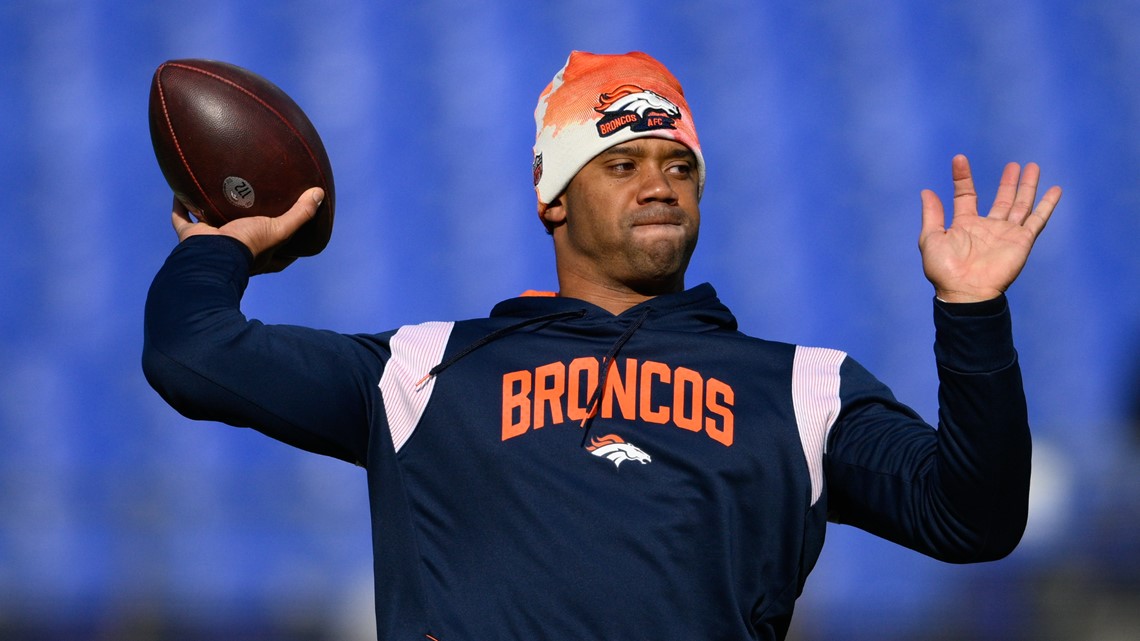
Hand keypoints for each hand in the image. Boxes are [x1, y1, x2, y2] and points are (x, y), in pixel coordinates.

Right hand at [171, 187, 324, 274]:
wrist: (210, 257)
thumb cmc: (247, 248)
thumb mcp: (278, 230)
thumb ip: (299, 214)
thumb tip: (319, 194)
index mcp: (259, 258)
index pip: (279, 254)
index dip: (287, 244)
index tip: (293, 229)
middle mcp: (235, 252)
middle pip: (243, 237)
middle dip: (247, 225)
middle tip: (254, 205)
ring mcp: (211, 244)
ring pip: (211, 226)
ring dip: (212, 212)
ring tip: (218, 192)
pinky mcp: (190, 237)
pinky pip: (182, 219)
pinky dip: (180, 205)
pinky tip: (180, 189)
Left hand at [919, 155, 1060, 302]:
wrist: (966, 291)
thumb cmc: (945, 269)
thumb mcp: (931, 238)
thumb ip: (932, 214)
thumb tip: (926, 191)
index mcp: (964, 225)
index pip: (966, 195)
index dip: (962, 178)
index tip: (959, 159)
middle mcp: (987, 227)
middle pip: (1001, 199)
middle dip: (1008, 182)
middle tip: (1014, 164)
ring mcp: (1006, 233)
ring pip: (1021, 204)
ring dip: (1027, 186)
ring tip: (1033, 167)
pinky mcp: (1022, 241)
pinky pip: (1037, 220)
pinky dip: (1047, 205)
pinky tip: (1055, 190)